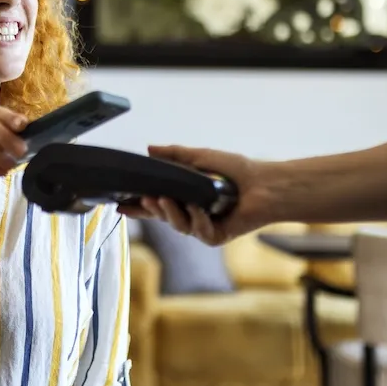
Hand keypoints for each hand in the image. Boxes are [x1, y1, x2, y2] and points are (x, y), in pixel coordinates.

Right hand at [119, 144, 268, 245]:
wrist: (264, 184)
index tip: (121, 203)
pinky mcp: (216, 236)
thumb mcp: (200, 157)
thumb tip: (149, 149)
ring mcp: (203, 226)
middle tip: (143, 199)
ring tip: (165, 200)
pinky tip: (201, 209)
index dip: (138, 205)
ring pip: (178, 226)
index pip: (156, 202)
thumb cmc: (236, 170)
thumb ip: (174, 155)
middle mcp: (192, 213)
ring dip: (171, 214)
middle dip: (150, 209)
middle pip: (163, 216)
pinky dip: (198, 220)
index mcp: (185, 197)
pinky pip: (199, 232)